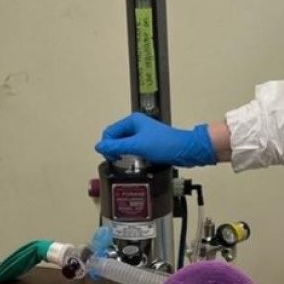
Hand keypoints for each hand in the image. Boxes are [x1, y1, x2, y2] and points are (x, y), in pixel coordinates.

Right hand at [94, 113, 217, 166]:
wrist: (186, 150)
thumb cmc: (165, 145)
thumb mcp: (137, 146)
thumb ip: (116, 146)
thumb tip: (98, 146)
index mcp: (132, 121)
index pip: (110, 132)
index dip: (107, 145)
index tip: (111, 158)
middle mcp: (136, 125)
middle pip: (116, 138)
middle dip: (114, 150)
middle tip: (117, 161)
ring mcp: (143, 134)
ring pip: (124, 144)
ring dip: (122, 153)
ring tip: (125, 162)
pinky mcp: (149, 143)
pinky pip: (133, 149)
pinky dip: (131, 156)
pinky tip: (135, 162)